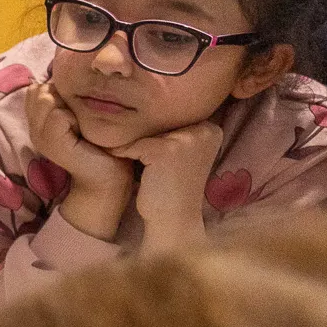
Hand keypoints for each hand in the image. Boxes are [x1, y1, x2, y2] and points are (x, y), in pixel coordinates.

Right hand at [26, 82, 133, 239]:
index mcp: (38, 120)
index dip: (57, 91)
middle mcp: (33, 128)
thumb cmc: (100, 145)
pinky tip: (83, 132)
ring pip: (46, 99)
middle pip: (39, 90)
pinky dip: (75, 118)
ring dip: (69, 106)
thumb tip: (64, 77)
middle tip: (80, 118)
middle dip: (63, 96)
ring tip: (81, 124)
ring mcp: (39, 136)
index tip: (75, 109)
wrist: (107, 178)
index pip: (35, 89)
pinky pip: (58, 115)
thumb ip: (67, 100)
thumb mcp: (80, 117)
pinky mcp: (51, 143)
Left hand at [111, 118, 220, 245]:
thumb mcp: (179, 154)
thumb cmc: (172, 188)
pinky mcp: (166, 149)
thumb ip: (171, 131)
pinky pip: (132, 145)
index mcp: (211, 129)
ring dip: (126, 142)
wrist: (174, 220)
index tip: (139, 137)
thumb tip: (141, 107)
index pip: (169, 117)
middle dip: (137, 133)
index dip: (150, 128)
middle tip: (121, 139)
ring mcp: (186, 138)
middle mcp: (204, 130)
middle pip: (156, 122)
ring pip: (142, 133)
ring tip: (117, 150)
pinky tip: (115, 159)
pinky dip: (120, 153)